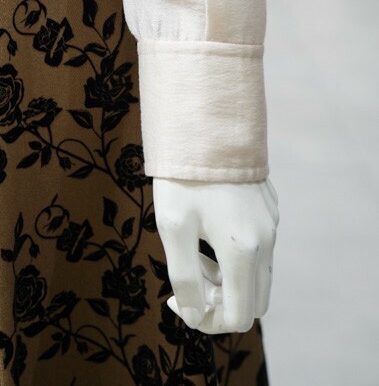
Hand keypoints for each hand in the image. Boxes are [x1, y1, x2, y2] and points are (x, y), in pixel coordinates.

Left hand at [152, 176, 278, 334]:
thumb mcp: (173, 226)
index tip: (177, 298)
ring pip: (258, 274)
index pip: (238, 317)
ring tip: (196, 249)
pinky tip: (209, 225)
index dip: (207, 321)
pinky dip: (237, 253)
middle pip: (254, 301)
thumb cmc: (185, 175)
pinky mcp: (270, 207)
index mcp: (242, 252)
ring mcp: (272, 223)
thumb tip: (192, 313)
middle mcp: (266, 241)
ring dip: (229, 277)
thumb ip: (184, 276)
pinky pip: (260, 247)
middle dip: (221, 302)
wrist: (207, 123)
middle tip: (189, 276)